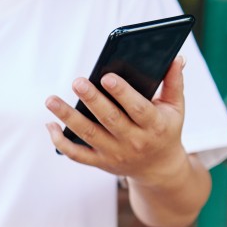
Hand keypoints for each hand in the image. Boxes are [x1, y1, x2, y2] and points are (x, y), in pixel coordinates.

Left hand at [44, 56, 190, 185]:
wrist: (158, 168)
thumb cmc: (165, 130)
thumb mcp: (176, 108)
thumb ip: (174, 83)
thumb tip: (176, 58)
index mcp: (154, 125)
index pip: (138, 108)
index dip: (122, 93)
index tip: (107, 76)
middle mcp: (133, 141)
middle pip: (109, 120)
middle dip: (92, 100)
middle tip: (77, 81)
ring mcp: (114, 153)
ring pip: (88, 135)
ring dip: (68, 117)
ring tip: (51, 100)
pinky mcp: (99, 162)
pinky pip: (76, 154)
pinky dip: (61, 142)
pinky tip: (50, 125)